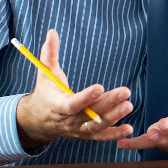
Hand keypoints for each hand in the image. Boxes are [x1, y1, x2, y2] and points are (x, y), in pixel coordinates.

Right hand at [15, 29, 133, 149]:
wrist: (39, 120)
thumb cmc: (45, 92)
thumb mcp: (44, 73)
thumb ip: (49, 53)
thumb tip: (52, 32)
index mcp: (57, 105)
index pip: (72, 104)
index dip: (86, 97)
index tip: (100, 87)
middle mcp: (68, 120)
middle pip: (90, 114)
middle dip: (108, 103)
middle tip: (125, 92)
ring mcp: (78, 129)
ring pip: (97, 126)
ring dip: (114, 117)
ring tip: (129, 105)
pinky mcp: (85, 134)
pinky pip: (100, 136)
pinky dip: (114, 134)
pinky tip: (129, 128)